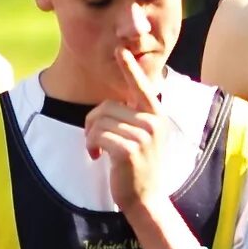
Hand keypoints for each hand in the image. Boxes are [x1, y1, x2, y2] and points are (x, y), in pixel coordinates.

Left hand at [88, 46, 167, 211]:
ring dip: (91, 136)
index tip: (121, 50)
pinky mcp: (130, 150)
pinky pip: (98, 135)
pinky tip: (96, 156)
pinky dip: (91, 145)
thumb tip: (109, 106)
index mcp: (156, 115)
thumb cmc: (139, 167)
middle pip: (107, 107)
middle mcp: (153, 122)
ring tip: (97, 150)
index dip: (129, 68)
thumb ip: (133, 117)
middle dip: (93, 123)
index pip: (141, 86)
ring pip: (100, 121)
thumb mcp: (143, 137)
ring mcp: (143, 136)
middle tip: (96, 141)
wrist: (146, 199)